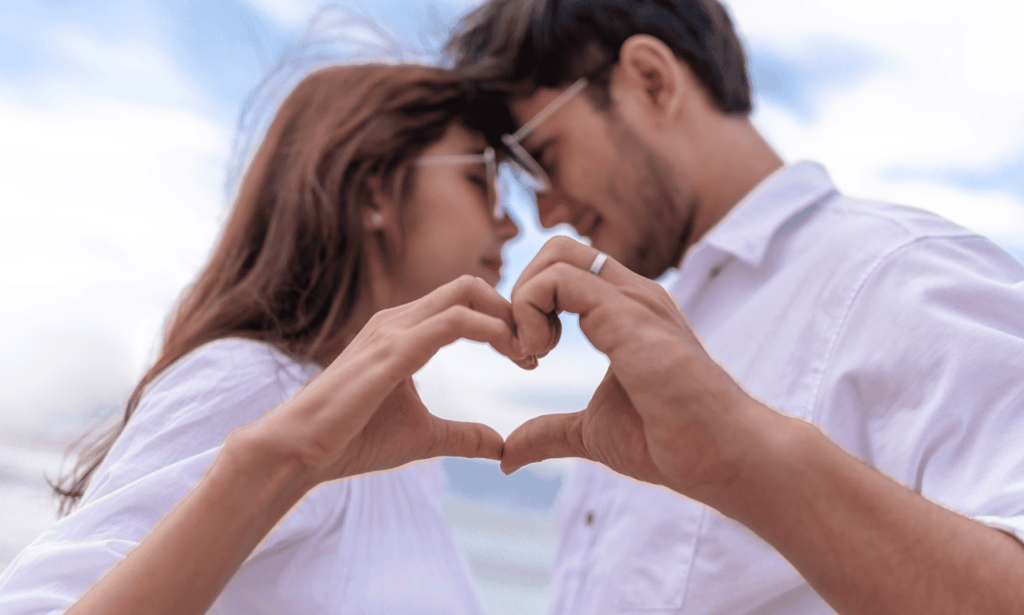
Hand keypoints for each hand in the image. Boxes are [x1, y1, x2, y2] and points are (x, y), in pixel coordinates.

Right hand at [234, 275, 533, 488]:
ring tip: (531, 355)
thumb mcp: (423, 436)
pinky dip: (492, 331)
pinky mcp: (391, 351)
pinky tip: (513, 354)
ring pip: (465, 295)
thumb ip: (462, 435)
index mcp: (404, 331)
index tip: (530, 356)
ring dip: (509, 319)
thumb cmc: (352, 439)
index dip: (505, 320)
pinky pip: (452, 323)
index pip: (466, 301)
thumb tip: (501, 445)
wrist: (299, 452)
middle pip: (470, 287)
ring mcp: (393, 330)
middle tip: (539, 350)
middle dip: (513, 310)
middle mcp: (398, 320)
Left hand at [503, 237, 763, 503]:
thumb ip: (549, 433)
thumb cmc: (671, 443)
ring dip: (522, 301)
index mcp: (626, 311)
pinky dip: (529, 311)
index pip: (565, 269)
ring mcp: (634, 300)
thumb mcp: (591, 433)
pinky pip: (560, 280)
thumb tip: (506, 457)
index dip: (530, 304)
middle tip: (524, 349)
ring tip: (532, 354)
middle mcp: (632, 295)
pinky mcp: (629, 316)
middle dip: (521, 291)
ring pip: (556, 254)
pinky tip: (539, 356)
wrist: (725, 458)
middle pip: (558, 247)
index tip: (527, 357)